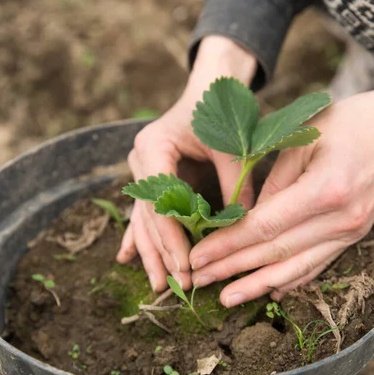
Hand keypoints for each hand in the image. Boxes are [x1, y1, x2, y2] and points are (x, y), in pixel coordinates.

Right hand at [116, 36, 257, 291]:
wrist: (211, 87)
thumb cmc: (222, 110)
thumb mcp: (231, 146)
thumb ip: (236, 185)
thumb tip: (246, 228)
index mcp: (154, 147)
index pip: (159, 201)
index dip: (171, 237)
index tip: (185, 266)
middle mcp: (142, 160)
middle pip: (147, 216)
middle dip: (160, 253)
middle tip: (172, 286)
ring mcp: (144, 170)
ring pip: (145, 219)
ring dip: (151, 252)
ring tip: (158, 284)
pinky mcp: (154, 178)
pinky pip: (147, 212)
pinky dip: (142, 236)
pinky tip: (126, 257)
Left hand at [190, 84, 373, 306]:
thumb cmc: (349, 122)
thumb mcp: (302, 138)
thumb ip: (273, 180)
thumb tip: (246, 218)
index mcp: (324, 190)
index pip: (265, 227)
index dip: (228, 245)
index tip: (199, 257)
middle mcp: (340, 219)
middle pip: (276, 252)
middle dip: (234, 268)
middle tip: (199, 279)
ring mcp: (351, 232)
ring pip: (297, 268)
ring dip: (258, 285)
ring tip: (227, 297)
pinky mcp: (355, 236)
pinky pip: (319, 264)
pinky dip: (292, 279)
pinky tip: (269, 291)